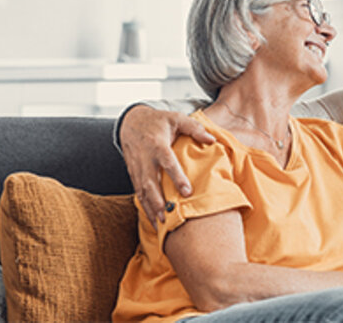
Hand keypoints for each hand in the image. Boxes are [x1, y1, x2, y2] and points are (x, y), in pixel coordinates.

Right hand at [119, 105, 215, 224]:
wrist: (130, 122)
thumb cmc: (158, 121)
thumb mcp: (176, 118)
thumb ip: (194, 128)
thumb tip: (212, 139)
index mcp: (156, 144)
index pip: (167, 162)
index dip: (177, 177)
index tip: (187, 192)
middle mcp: (144, 158)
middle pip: (150, 182)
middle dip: (157, 201)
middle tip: (168, 215)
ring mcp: (136, 167)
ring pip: (141, 191)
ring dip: (150, 208)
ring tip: (160, 223)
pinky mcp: (133, 174)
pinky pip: (138, 193)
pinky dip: (144, 207)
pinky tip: (153, 220)